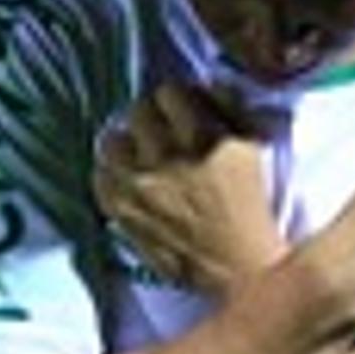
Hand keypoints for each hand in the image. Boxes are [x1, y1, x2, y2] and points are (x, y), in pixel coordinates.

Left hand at [96, 81, 278, 296]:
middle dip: (152, 119)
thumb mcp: (254, 147)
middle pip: (138, 112)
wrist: (239, 268)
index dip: (178, 101)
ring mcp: (140, 187)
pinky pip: (101, 177)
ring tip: (142, 156)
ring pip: (113, 141)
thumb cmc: (251, 206)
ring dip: (128, 144)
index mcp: (205, 138)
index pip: (170, 93)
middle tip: (162, 133)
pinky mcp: (124, 213)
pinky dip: (113, 175)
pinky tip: (130, 180)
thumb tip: (207, 85)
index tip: (182, 112)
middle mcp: (167, 157)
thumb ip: (230, 107)